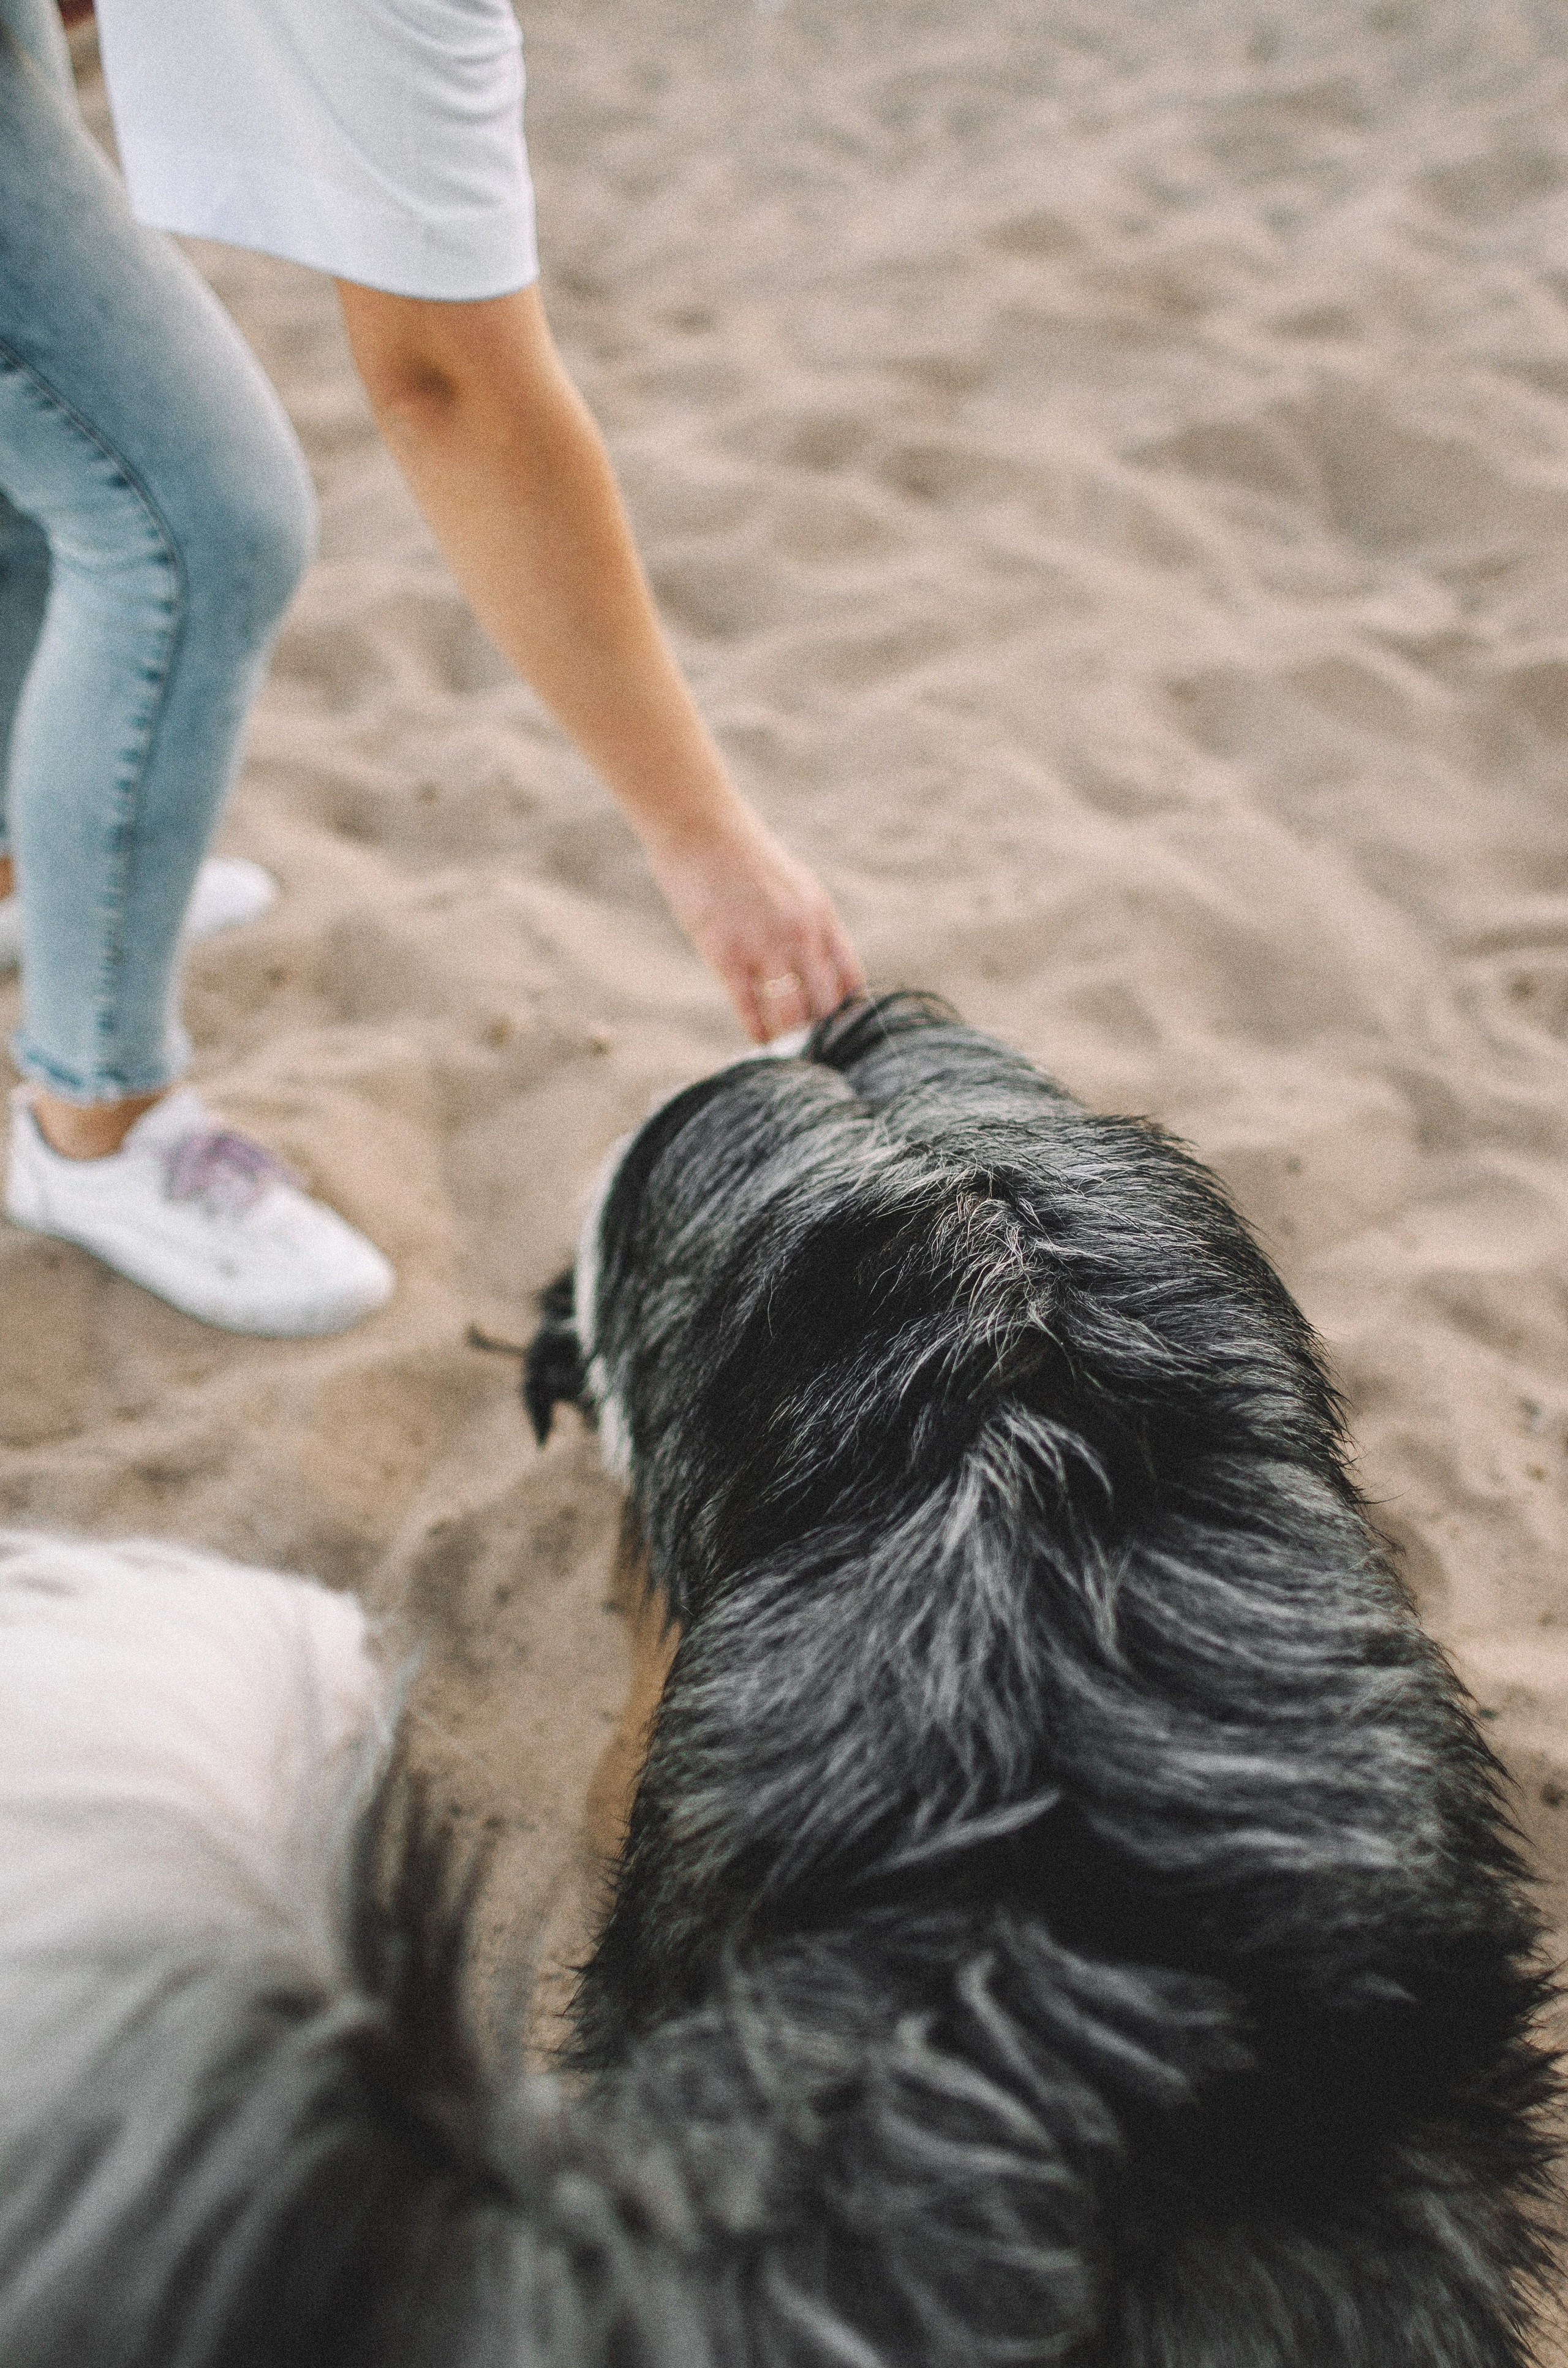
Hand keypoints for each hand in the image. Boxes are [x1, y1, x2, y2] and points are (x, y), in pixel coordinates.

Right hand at [641, 803, 864, 1043]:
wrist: (701, 829)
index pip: (851, 979)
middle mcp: (802, 935)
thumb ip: (807, 925)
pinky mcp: (728, 955)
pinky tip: (759, 1044)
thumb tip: (812, 966)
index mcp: (822, 917)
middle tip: (816, 1057)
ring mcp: (766, 946)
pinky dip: (757, 1033)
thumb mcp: (793, 885)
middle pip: (825, 1004)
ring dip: (791, 1041)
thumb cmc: (742, 857)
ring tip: (788, 1057)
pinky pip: (750, 1009)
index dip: (849, 1013)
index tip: (843, 1035)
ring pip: (791, 1014)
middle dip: (822, 1035)